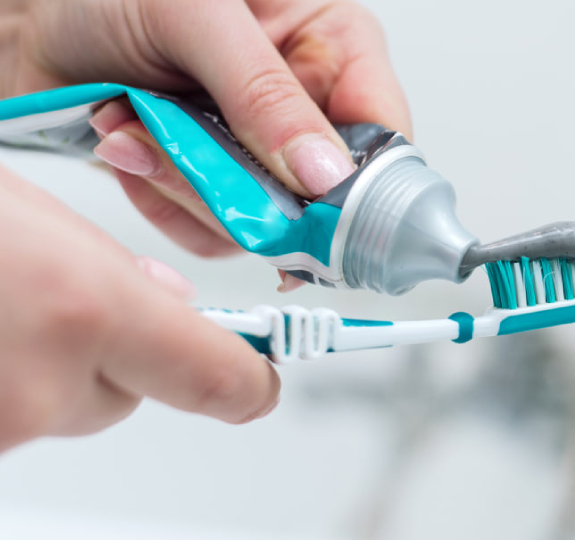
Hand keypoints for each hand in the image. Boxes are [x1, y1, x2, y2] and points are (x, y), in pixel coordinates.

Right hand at [0, 165, 279, 452]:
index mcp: (84, 306)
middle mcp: (44, 383)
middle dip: (122, 353)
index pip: (219, 377)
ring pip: (73, 404)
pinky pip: (20, 414)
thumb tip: (167, 299)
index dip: (252, 382)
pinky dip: (15, 376)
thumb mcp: (29, 211)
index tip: (264, 379)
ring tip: (11, 304)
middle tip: (71, 302)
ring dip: (59, 366)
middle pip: (133, 393)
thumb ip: (115, 263)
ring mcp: (3, 425)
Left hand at [3, 0, 410, 287]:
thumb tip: (327, 174)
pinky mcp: (212, 181)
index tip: (324, 214)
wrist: (27, 15)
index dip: (364, 182)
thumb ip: (267, 97)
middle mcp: (300, 103)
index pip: (383, 132)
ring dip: (189, 185)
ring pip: (263, 219)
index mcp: (329, 45)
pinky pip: (210, 228)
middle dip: (251, 185)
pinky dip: (160, 196)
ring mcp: (255, 148)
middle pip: (321, 192)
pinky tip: (128, 143)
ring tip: (136, 126)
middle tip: (195, 155)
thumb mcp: (199, 18)